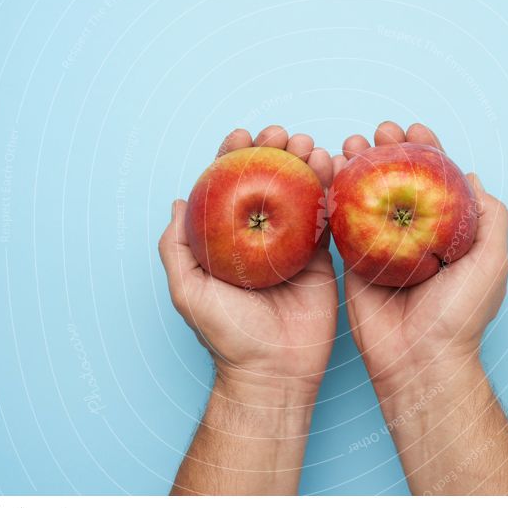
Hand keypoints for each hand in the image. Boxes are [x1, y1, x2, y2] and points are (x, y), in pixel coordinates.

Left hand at [159, 125, 337, 398]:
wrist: (273, 372)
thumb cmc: (226, 335)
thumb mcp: (187, 290)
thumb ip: (176, 248)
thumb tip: (177, 202)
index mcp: (228, 242)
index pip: (228, 188)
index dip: (233, 157)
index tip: (241, 135)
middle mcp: (261, 238)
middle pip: (268, 183)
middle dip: (274, 151)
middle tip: (281, 135)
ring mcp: (292, 247)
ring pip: (300, 194)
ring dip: (305, 163)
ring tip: (309, 145)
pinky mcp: (321, 259)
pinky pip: (327, 219)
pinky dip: (331, 190)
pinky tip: (332, 167)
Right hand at [333, 121, 507, 395]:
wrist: (419, 360)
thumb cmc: (460, 315)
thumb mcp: (493, 262)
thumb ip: (491, 218)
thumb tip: (473, 178)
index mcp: (445, 235)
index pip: (435, 182)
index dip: (427, 152)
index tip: (415, 129)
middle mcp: (411, 237)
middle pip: (397, 183)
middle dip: (388, 151)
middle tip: (380, 132)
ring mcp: (380, 249)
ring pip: (367, 197)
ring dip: (358, 166)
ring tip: (352, 142)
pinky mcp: (353, 263)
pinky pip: (341, 224)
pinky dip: (334, 195)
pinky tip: (329, 171)